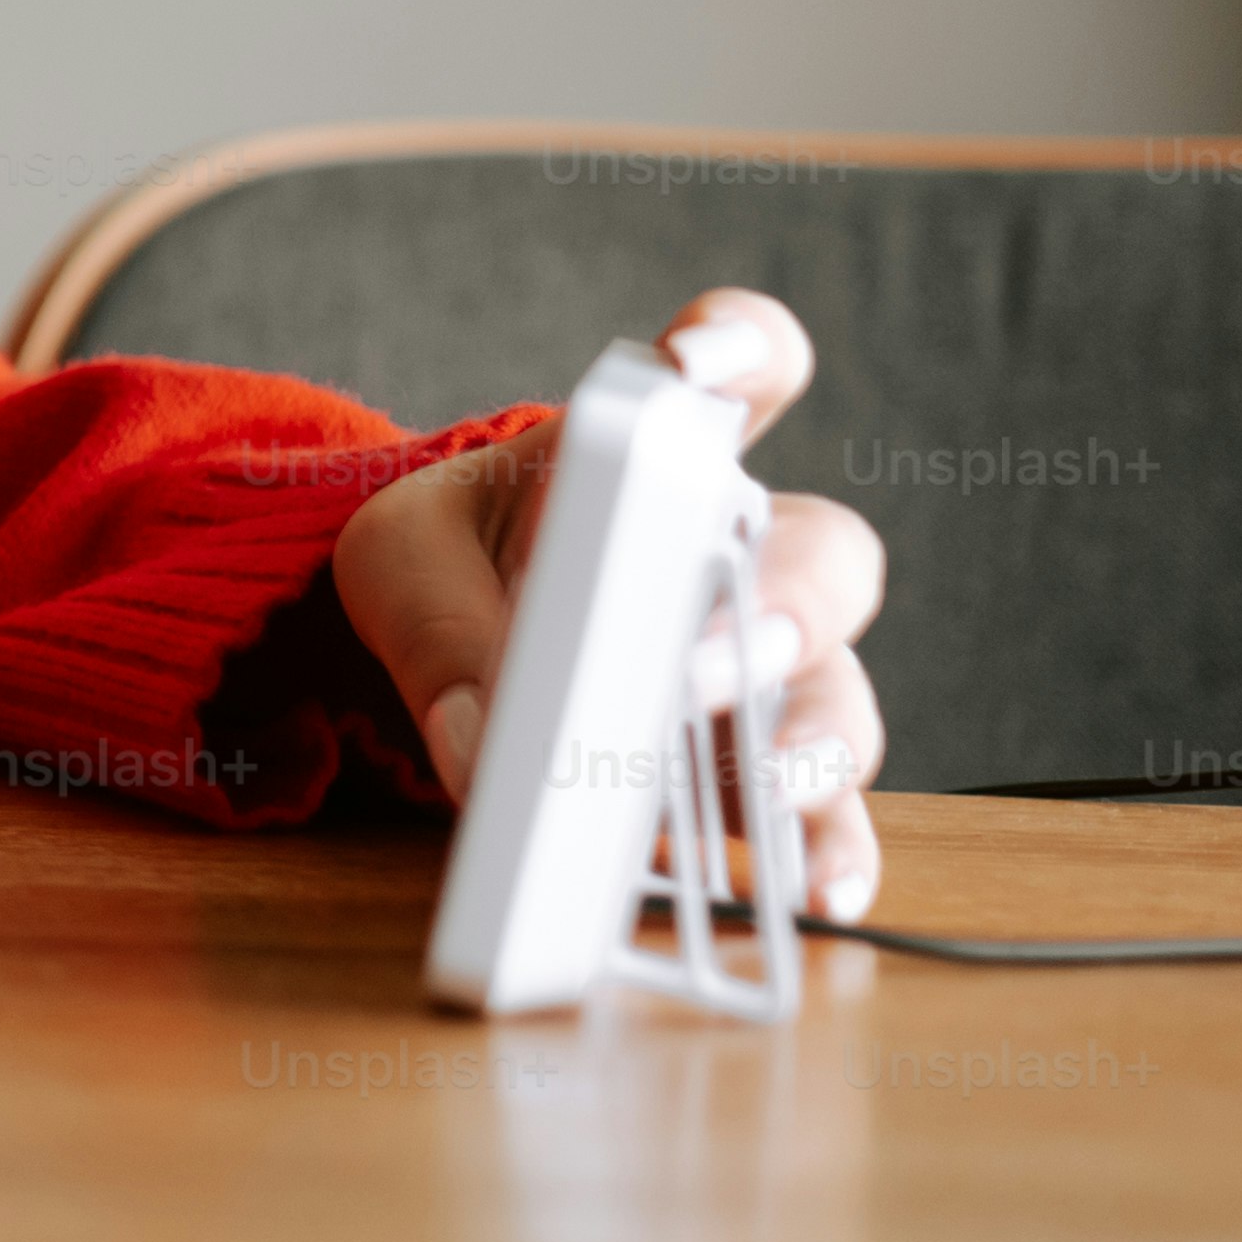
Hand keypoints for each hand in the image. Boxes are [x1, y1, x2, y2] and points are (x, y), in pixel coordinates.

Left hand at [330, 285, 892, 924]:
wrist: (450, 638)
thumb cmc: (453, 562)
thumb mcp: (401, 559)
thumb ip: (437, 623)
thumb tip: (483, 746)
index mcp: (662, 454)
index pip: (741, 361)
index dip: (743, 347)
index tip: (701, 363)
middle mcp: (746, 554)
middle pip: (824, 557)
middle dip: (776, 608)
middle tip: (690, 665)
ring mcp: (771, 672)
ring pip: (840, 697)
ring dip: (805, 745)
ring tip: (757, 790)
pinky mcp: (761, 776)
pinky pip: (830, 817)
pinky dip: (830, 854)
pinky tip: (811, 894)